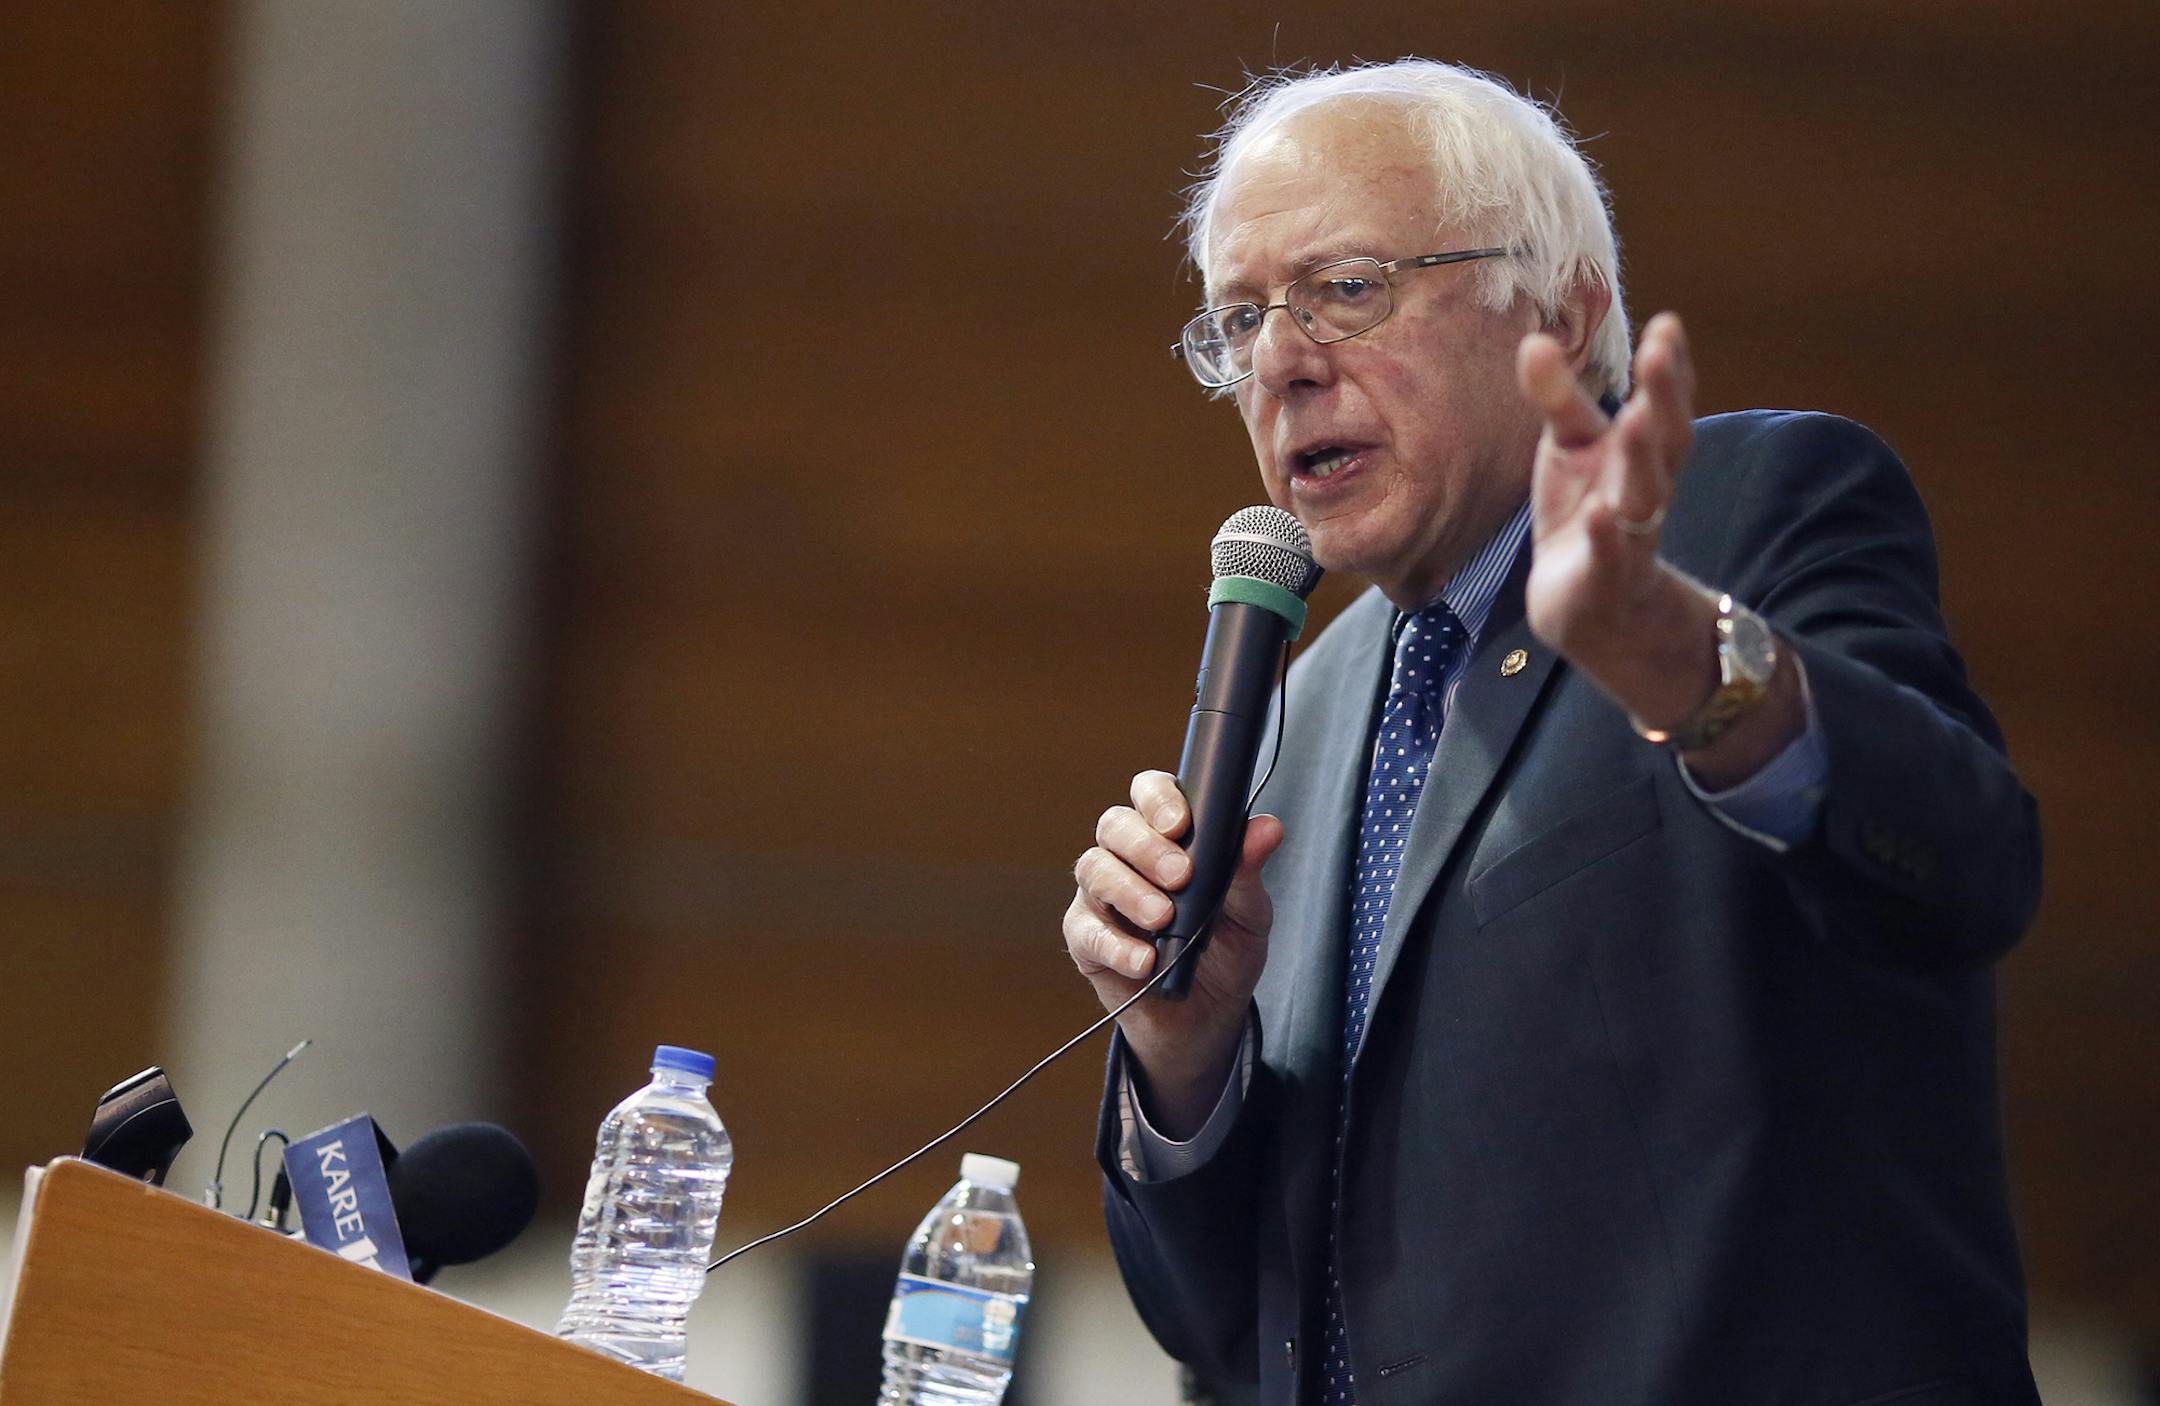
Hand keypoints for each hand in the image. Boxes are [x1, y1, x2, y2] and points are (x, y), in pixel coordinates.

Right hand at [1064, 769, 1283, 1135]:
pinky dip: (1116, 944)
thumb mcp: (1250, 913)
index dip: (1158, 799)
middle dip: (1146, 847)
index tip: (1181, 823)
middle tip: (1180, 876)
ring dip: (1129, 892)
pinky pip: (1086, 930)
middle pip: (1115, 826)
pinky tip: (1144, 960)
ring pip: (1094, 869)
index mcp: (1168, 836)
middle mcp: (1128, 857)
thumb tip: (1268, 828)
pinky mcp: (1085, 938)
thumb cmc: (1225, 952)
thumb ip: (1249, 869)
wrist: (1206, 1017)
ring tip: (1163, 919)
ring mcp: (1101, 896)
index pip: (1150, 793)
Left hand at [1515, 312, 1806, 783]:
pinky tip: (1600, 514)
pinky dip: (1607, 536)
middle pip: (1665, 440)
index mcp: (1642, 452)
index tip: (1667, 324)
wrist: (1583, 606)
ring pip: (1645, 494)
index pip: (1664, 405)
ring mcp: (1630, 533)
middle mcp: (1645, 488)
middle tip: (1662, 349)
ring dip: (1643, 457)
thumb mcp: (1571, 451)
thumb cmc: (1583, 513)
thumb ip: (1558, 399)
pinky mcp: (1604, 577)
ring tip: (1637, 417)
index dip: (1669, 368)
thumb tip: (1533, 339)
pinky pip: (1610, 555)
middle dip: (1665, 396)